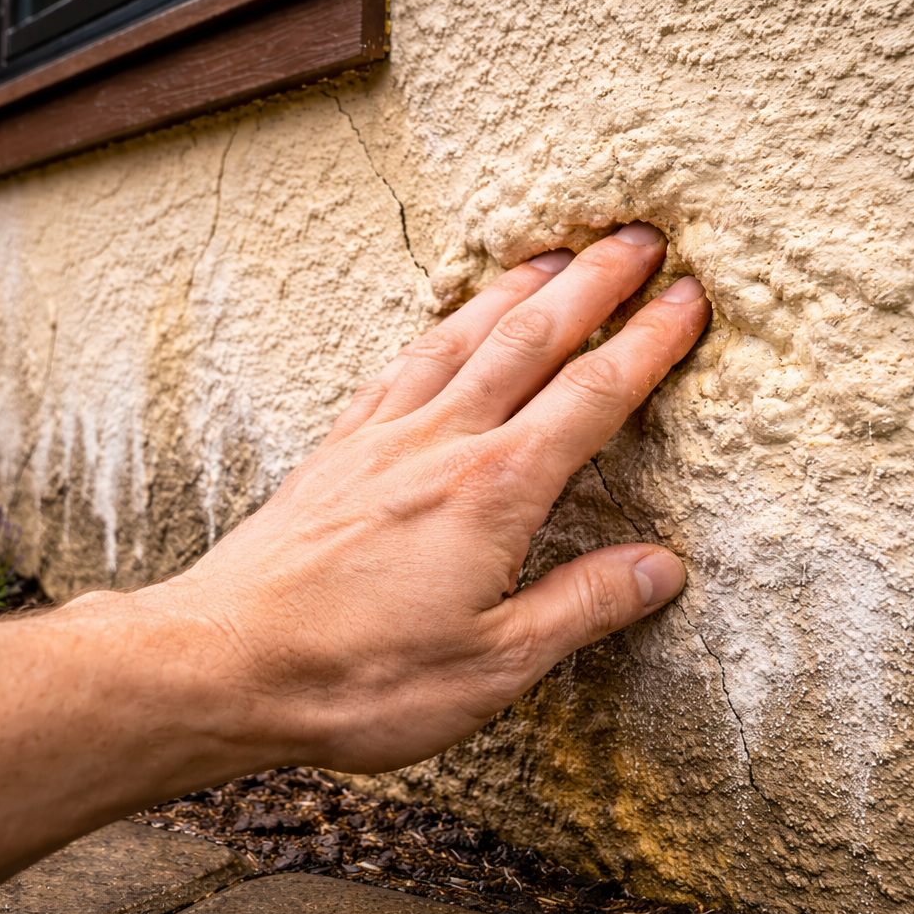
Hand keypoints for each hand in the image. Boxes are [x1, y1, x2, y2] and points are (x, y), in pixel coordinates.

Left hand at [153, 222, 711, 772]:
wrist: (223, 662)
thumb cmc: (355, 676)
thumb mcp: (491, 666)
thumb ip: (580, 606)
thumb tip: (660, 568)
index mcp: (493, 490)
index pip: (593, 395)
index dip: (649, 341)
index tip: (690, 299)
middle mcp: (439, 442)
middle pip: (531, 338)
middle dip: (594, 281)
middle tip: (640, 237)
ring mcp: (380, 438)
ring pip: (461, 336)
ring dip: (516, 289)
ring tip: (554, 254)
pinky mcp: (335, 451)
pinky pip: (398, 365)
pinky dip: (437, 331)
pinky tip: (445, 327)